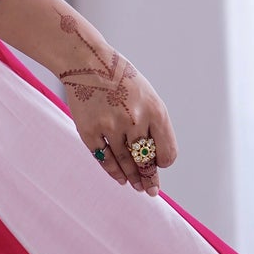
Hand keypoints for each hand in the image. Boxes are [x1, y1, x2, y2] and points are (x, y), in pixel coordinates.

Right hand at [55, 15, 177, 195]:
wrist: (87, 62)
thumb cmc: (120, 80)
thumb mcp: (145, 96)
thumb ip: (152, 124)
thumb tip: (154, 158)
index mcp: (155, 111)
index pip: (167, 151)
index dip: (164, 161)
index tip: (160, 164)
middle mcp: (135, 120)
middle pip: (146, 161)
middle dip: (150, 178)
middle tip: (152, 191)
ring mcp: (112, 127)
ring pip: (125, 163)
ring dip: (133, 178)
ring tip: (138, 187)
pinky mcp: (90, 131)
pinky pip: (105, 159)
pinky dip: (113, 172)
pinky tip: (120, 178)